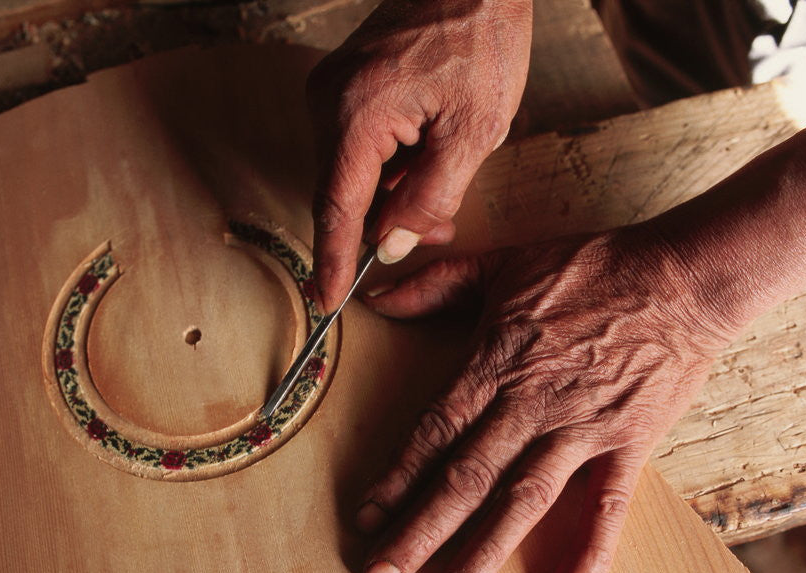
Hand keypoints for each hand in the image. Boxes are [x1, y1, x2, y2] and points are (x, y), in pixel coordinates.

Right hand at [306, 0, 532, 312]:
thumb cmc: (480, 41)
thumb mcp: (473, 132)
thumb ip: (429, 198)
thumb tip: (390, 244)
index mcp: (358, 114)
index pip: (336, 208)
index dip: (332, 260)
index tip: (324, 299)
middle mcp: (329, 101)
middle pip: (342, 192)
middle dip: (382, 222)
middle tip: (435, 229)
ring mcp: (330, 90)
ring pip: (350, 171)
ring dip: (390, 192)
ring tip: (441, 188)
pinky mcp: (342, 85)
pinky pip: (354, 145)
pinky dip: (387, 164)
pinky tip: (425, 158)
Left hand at [355, 228, 738, 572]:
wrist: (680, 276)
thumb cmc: (590, 268)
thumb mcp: (502, 263)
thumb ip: (435, 284)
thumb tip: (376, 296)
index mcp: (494, 363)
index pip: (433, 430)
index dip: (395, 476)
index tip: (366, 516)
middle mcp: (530, 403)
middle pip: (465, 476)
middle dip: (419, 529)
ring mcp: (580, 427)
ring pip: (523, 498)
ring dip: (484, 550)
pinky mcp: (628, 443)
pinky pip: (608, 507)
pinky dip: (589, 552)